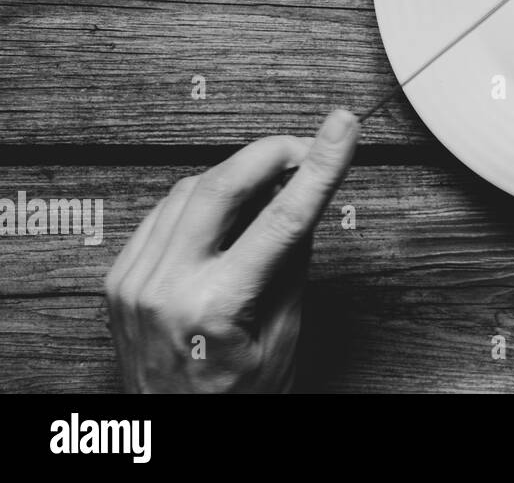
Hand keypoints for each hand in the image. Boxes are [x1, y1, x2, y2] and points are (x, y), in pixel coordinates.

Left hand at [105, 109, 357, 392]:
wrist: (179, 436)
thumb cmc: (235, 398)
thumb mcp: (282, 334)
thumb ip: (292, 260)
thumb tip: (303, 198)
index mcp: (214, 307)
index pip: (282, 217)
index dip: (320, 165)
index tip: (342, 128)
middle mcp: (165, 287)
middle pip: (223, 184)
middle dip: (271, 153)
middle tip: (307, 147)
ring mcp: (134, 281)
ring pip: (190, 189)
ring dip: (237, 176)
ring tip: (273, 188)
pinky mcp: (120, 278)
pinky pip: (164, 213)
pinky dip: (201, 199)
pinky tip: (228, 212)